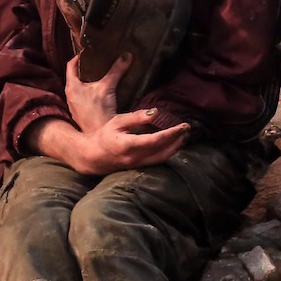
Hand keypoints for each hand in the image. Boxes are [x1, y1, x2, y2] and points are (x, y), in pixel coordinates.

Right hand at [28, 111, 188, 174]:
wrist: (92, 157)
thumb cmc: (103, 136)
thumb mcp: (117, 122)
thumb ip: (136, 117)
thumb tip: (156, 113)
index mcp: (129, 145)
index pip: (156, 140)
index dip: (172, 133)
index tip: (183, 126)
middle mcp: (135, 158)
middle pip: (164, 151)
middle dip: (178, 140)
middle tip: (188, 129)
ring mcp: (138, 165)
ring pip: (162, 158)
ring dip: (175, 148)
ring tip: (184, 137)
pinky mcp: (139, 167)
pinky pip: (157, 161)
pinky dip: (168, 153)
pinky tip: (173, 145)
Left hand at [65, 52, 123, 133]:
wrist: (99, 134)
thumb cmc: (100, 111)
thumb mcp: (108, 87)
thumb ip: (117, 70)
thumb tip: (127, 55)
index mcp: (71, 86)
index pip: (71, 65)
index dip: (79, 56)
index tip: (88, 52)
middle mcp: (70, 95)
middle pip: (75, 76)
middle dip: (86, 69)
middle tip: (97, 62)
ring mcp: (74, 105)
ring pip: (79, 88)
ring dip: (88, 82)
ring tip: (100, 76)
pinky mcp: (81, 114)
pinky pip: (83, 98)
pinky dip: (90, 92)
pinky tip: (101, 93)